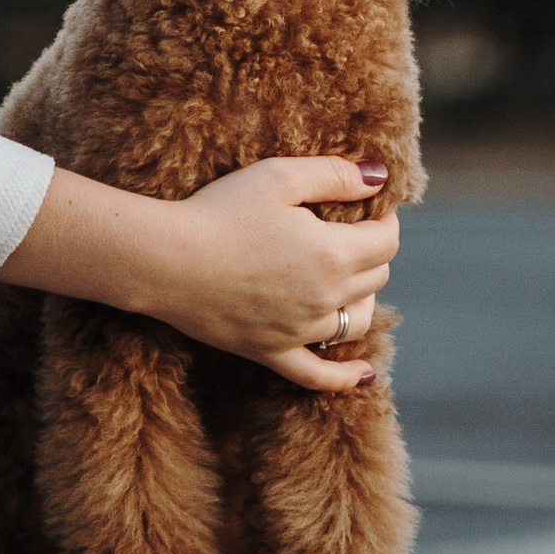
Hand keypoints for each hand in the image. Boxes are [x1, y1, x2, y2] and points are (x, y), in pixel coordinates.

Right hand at [0, 153, 396, 394]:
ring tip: (348, 279)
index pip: (386, 242)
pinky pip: (319, 375)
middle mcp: (325, 299)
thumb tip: (380, 177)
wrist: (167, 260)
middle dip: (372, 252)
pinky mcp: (273, 352)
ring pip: (356, 322)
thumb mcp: (279, 176)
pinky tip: (364, 375)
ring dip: (362, 299)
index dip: (384, 220)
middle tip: (350, 231)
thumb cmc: (221, 210)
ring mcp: (301, 332)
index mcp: (333, 254)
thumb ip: (335, 175)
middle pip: (374, 279)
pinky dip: (346, 378)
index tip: (370, 207)